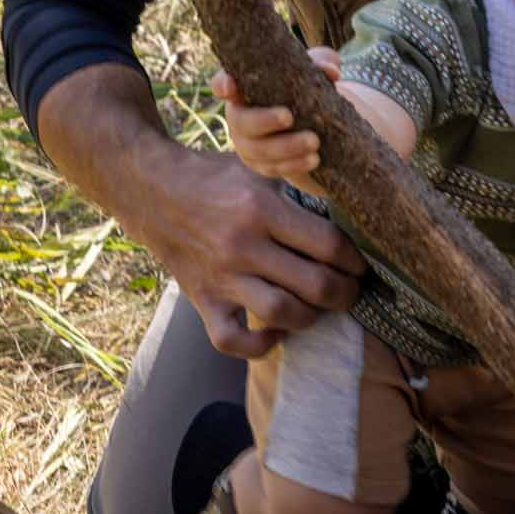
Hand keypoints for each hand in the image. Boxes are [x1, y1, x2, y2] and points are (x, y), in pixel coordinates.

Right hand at [125, 145, 366, 358]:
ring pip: (281, 313)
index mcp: (261, 209)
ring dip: (312, 317)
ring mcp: (220, 277)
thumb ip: (297, 189)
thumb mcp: (258, 169)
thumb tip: (348, 207)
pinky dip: (259, 344)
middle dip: (346, 293)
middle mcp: (242, 246)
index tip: (362, 264)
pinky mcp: (201, 299)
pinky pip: (231, 340)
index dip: (355, 260)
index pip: (328, 244)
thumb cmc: (214, 176)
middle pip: (314, 284)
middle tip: (353, 290)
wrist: (152, 190)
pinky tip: (275, 330)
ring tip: (321, 308)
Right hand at [215, 47, 342, 182]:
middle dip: (264, 120)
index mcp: (244, 90)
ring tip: (314, 142)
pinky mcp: (263, 165)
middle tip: (288, 117)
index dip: (222, 85)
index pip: (222, 83)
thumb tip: (330, 71)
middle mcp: (239, 117)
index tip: (230, 85)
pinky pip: (274, 168)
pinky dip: (295, 165)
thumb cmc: (303, 88)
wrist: (313, 124)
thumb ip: (321, 62)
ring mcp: (248, 144)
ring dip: (286, 147)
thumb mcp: (312, 71)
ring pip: (259, 150)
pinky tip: (313, 159)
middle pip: (241, 122)